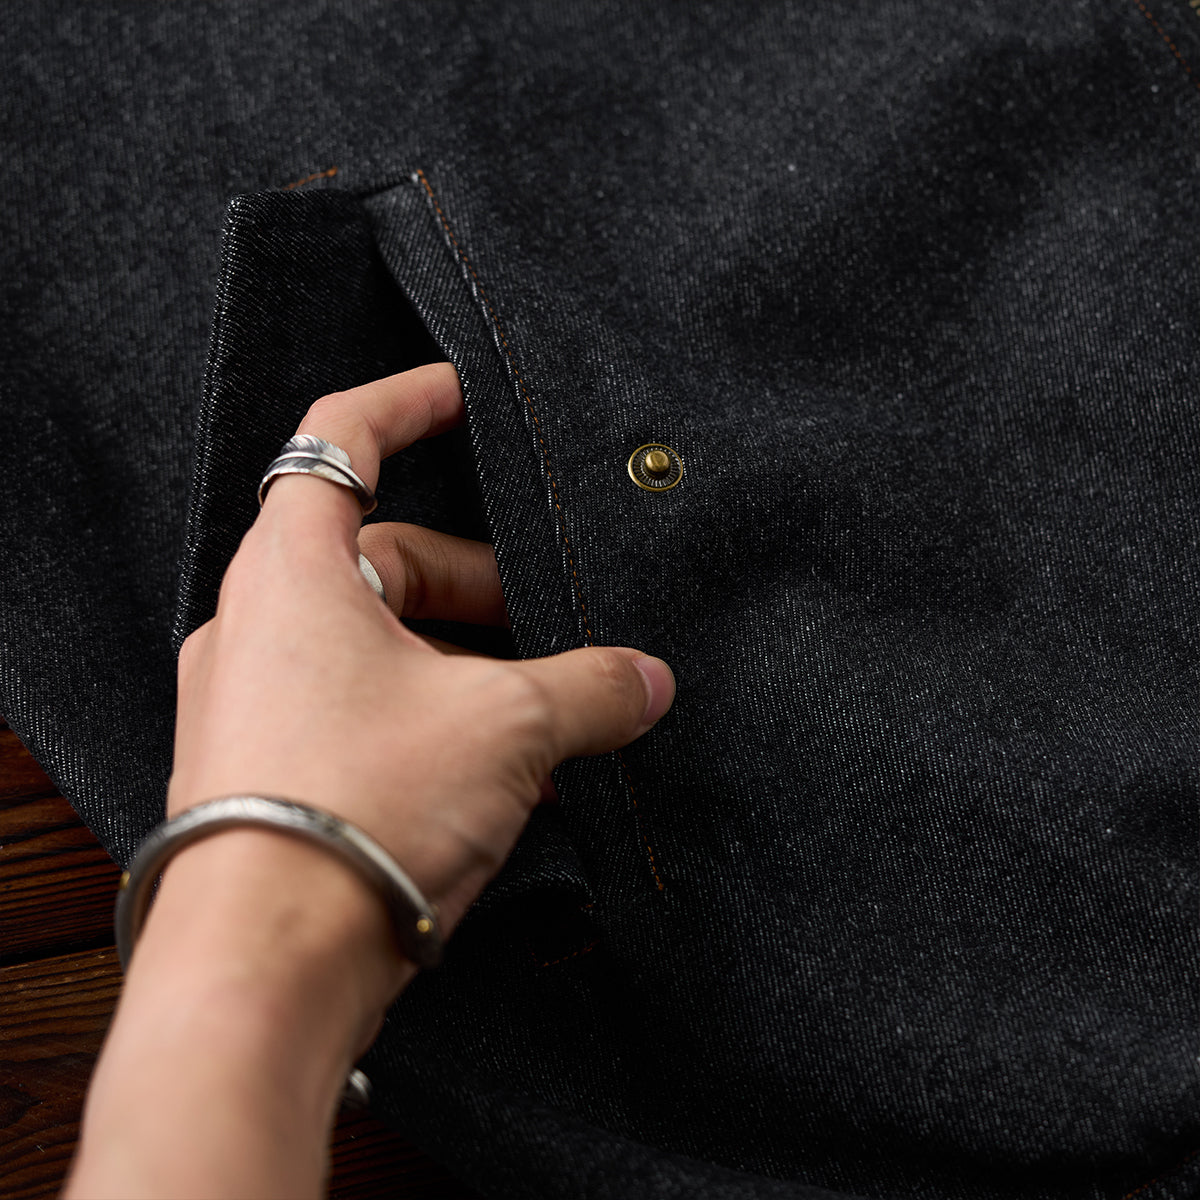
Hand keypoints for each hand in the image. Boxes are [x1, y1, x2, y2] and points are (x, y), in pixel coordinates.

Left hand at [168, 361, 675, 943]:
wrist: (265, 969)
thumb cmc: (357, 810)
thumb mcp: (506, 726)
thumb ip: (590, 687)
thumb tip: (649, 679)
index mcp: (294, 572)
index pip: (339, 440)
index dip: (408, 403)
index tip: (466, 395)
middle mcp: (261, 628)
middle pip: (388, 564)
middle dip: (486, 589)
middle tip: (562, 625)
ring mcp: (260, 705)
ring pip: (386, 652)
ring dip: (475, 673)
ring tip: (553, 722)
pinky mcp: (276, 775)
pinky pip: (371, 720)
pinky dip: (441, 728)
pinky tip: (513, 783)